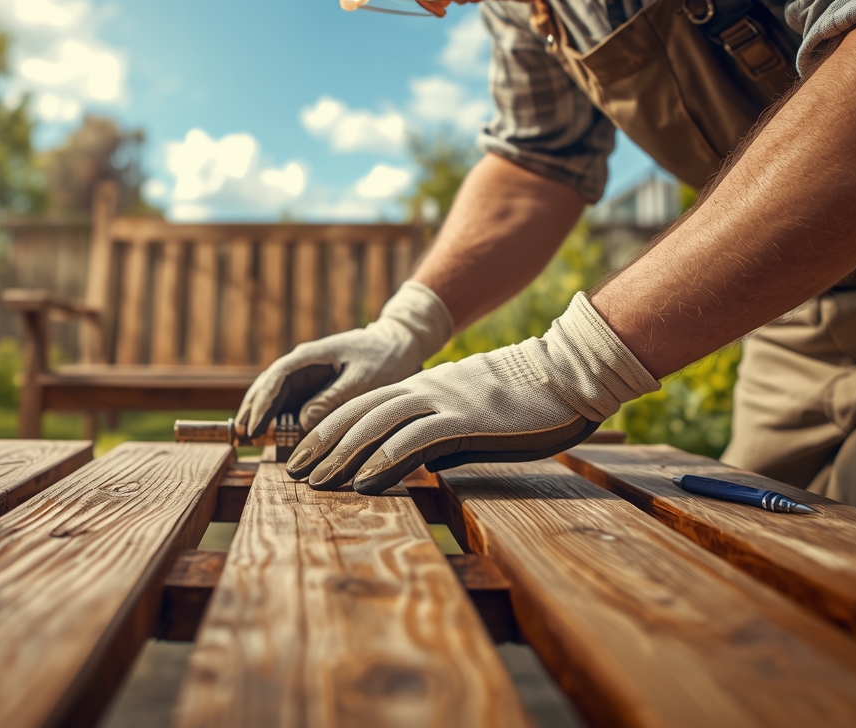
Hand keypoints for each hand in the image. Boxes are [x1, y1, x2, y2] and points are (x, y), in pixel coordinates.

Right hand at [235, 282, 453, 436]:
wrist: (399, 344)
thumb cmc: (385, 359)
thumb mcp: (363, 381)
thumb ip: (332, 399)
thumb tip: (302, 421)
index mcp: (312, 356)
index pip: (278, 377)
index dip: (264, 403)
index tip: (255, 426)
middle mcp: (304, 362)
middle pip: (269, 384)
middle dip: (255, 408)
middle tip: (242, 434)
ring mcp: (308, 372)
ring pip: (276, 392)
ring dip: (262, 411)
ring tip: (249, 433)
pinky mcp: (316, 383)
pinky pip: (291, 399)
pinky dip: (279, 413)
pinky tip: (271, 429)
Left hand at [285, 292, 659, 493]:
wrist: (564, 374)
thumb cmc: (523, 399)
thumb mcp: (471, 414)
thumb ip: (441, 433)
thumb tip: (423, 461)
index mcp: (421, 388)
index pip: (361, 408)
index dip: (328, 431)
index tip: (303, 455)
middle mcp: (422, 391)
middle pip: (357, 415)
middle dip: (320, 444)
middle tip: (291, 471)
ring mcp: (441, 402)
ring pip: (375, 426)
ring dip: (340, 455)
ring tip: (314, 481)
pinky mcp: (463, 419)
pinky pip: (413, 439)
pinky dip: (383, 460)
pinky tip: (361, 481)